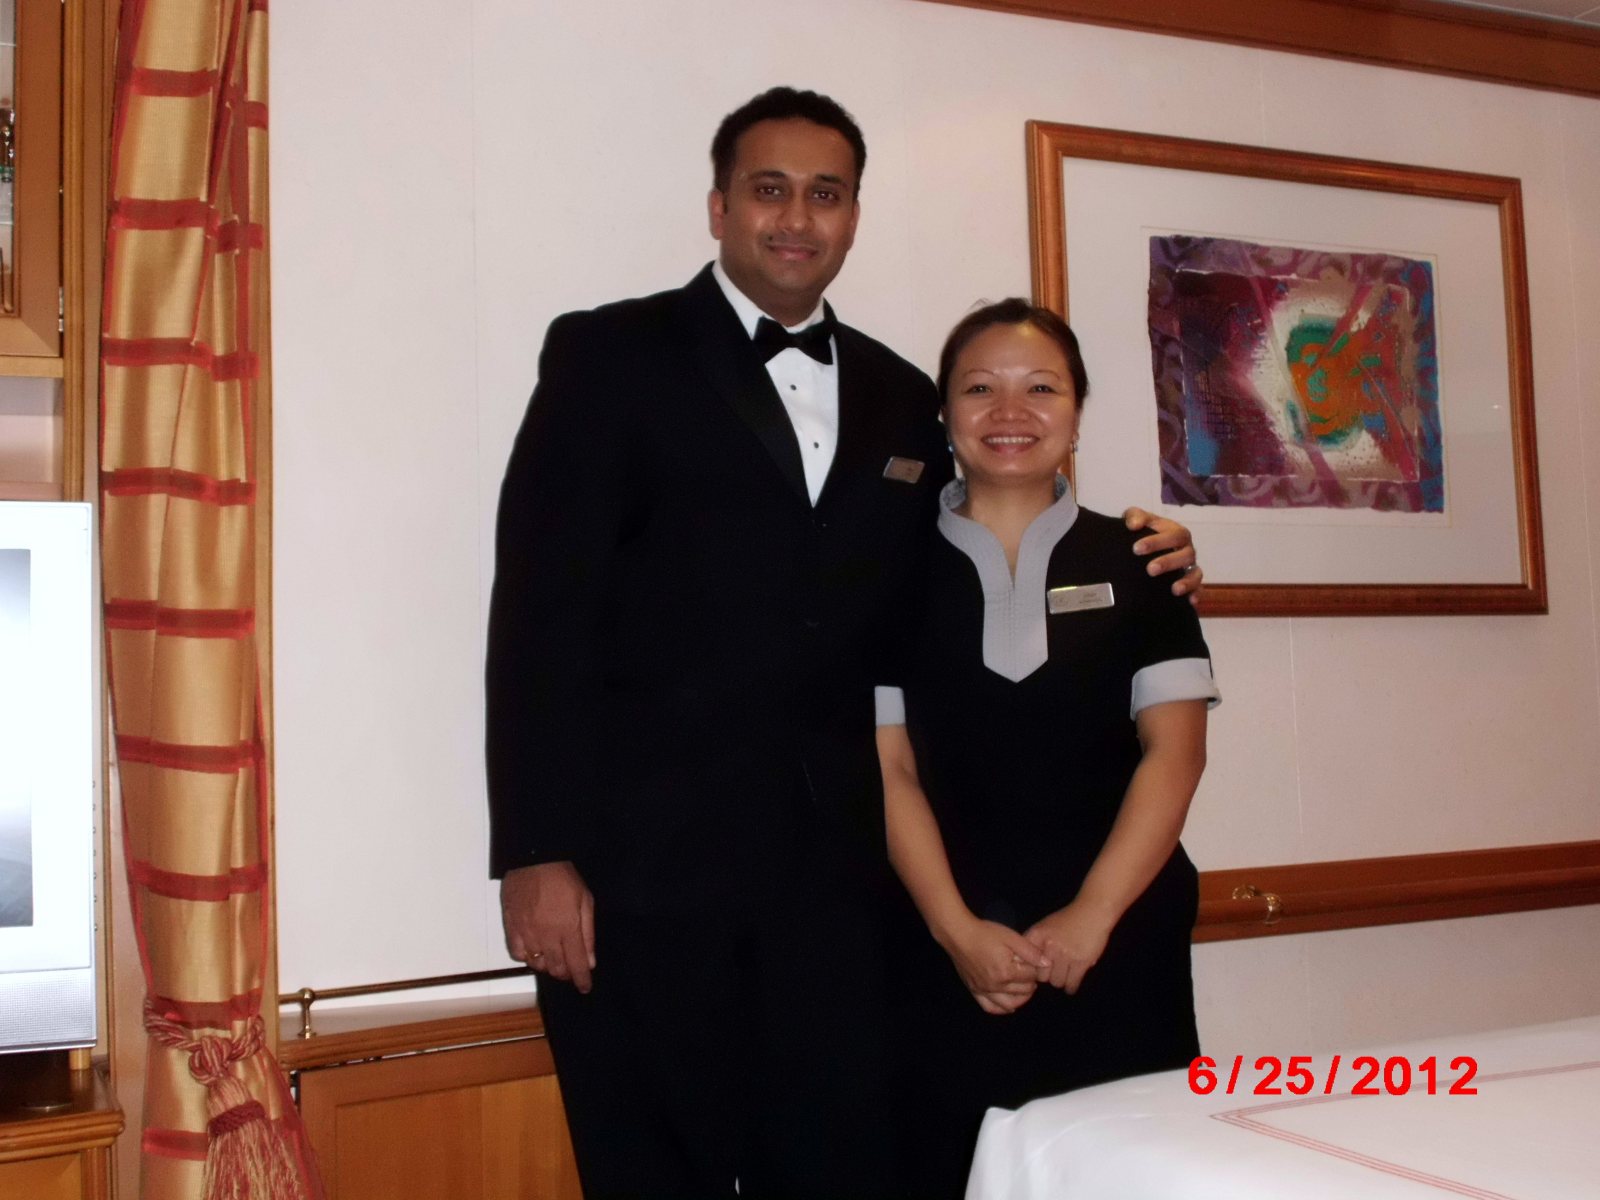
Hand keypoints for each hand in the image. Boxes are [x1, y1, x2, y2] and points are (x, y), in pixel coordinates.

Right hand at [500, 861, 595, 992]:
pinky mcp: (511, 928)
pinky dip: (527, 958)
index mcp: (568, 929)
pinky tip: (534, 951)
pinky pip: (518, 954)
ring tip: (554, 958)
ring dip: (548, 966)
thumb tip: (590, 961)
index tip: (585, 987)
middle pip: (556, 969)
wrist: (534, 859)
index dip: (582, 980)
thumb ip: (588, 934)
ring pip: (537, 964)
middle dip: (566, 974)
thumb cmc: (563, 877)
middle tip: (571, 970)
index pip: (576, 965)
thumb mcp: (585, 901)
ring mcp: (527, 933)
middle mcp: (547, 936)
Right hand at [940, 916, 1050, 1014]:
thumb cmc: (985, 933)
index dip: (1035, 969)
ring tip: (1025, 990)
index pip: (1030, 977)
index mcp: (1006, 972)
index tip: (1034, 962)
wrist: (958, 934)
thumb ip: (1030, 951)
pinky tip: (1008, 1006)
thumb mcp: (1010, 937)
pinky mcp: (974, 990)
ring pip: (1008, 1004)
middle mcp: (996, 986)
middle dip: (1030, 983)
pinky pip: (989, 1007)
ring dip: (1021, 999)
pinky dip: (1001, 1009)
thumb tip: (1047, 963)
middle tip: (1031, 973)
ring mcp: (984, 990)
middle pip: (1022, 991)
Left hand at [1024, 900, 1115, 994]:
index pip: (1025, 961)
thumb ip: (1034, 944)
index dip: (1031, 969)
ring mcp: (1065, 955)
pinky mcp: (1081, 962)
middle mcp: (1048, 945)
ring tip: (1065, 975)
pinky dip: (1071, 987)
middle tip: (1054, 972)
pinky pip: (1071, 984)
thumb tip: (1022, 965)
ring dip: (1061, 981)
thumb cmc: (1068, 919)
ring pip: (1056, 982)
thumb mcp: (1045, 926)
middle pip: (1041, 976)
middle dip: (1048, 976)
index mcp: (1037, 935)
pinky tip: (1071, 985)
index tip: (1036, 971)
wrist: (1092, 911)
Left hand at [1123, 508, 1202, 603]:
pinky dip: (1197, 594)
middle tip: (1150, 570)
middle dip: (1169, 562)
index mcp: (1176, 533)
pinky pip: (1199, 590)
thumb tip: (1133, 525)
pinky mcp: (1191, 584)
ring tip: (1174, 589)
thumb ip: (1135, 516)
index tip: (1136, 549)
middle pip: (1186, 554)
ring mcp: (1190, 567)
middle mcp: (1186, 550)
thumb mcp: (1136, 521)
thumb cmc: (1142, 534)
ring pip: (1195, 573)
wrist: (1141, 552)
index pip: (1173, 534)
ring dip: (1187, 581)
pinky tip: (1191, 602)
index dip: (1157, 541)